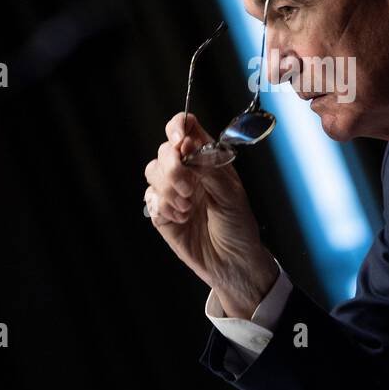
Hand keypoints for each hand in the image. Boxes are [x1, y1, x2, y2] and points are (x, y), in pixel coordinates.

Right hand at [144, 112, 278, 317]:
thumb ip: (208, 168)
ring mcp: (172, 190)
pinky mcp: (160, 212)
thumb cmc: (238, 225)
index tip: (181, 142)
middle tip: (190, 189)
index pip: (186, 128)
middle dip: (173, 167)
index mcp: (207, 159)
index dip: (178, 127)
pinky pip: (150, 198)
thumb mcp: (231, 194)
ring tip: (188, 208)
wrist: (231, 262)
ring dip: (169, 189)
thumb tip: (188, 147)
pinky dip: (164, 207)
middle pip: (164, 150)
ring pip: (152, 171)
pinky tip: (182, 219)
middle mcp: (187, 171)